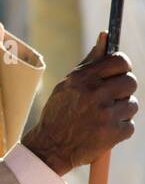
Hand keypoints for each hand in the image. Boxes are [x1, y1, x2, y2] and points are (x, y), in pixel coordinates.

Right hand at [22, 33, 137, 175]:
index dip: (123, 66)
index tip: (120, 72)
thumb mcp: (69, 83)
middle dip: (124, 90)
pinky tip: (103, 130)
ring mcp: (105, 115)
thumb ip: (91, 61)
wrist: (50, 147)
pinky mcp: (113, 134)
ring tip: (103, 116)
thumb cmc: (60, 111)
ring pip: (132, 105)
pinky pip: (130, 125)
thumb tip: (106, 35)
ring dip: (121, 111)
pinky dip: (120, 129)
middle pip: (131, 82)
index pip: (120, 61)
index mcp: (83, 79)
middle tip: (111, 97)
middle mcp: (95, 94)